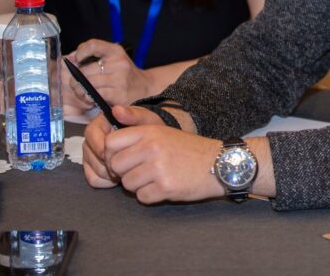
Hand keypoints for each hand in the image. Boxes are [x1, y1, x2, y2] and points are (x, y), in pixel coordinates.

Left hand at [68, 39, 153, 106]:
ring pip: (89, 84)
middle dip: (76, 79)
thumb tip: (69, 59)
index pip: (93, 45)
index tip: (77, 60)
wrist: (144, 87)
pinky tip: (90, 98)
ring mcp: (120, 79)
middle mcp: (119, 63)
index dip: (81, 52)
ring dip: (80, 90)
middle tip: (74, 84)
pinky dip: (88, 97)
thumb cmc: (123, 73)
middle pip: (86, 70)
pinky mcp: (119, 95)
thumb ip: (91, 56)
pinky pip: (96, 95)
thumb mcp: (112, 58)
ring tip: (81, 92)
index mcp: (116, 51)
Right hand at [83, 104, 153, 187]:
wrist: (154, 147)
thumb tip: (116, 110)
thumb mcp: (146, 120)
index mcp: (102, 123)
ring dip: (107, 174)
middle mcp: (93, 139)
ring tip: (125, 172)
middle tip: (123, 167)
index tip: (114, 155)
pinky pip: (93, 179)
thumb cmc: (149, 130)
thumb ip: (134, 114)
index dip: (100, 146)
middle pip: (89, 153)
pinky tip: (119, 179)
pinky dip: (105, 181)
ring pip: (91, 168)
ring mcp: (91, 154)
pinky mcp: (94, 168)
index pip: (91, 133)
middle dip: (105, 163)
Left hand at [84, 105, 224, 203]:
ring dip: (138, 185)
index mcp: (150, 131)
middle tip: (140, 172)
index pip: (110, 143)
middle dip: (124, 172)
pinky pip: (142, 197)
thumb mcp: (164, 132)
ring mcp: (158, 168)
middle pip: (115, 165)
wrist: (220, 163)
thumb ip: (137, 132)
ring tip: (156, 178)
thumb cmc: (190, 149)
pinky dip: (151, 196)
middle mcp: (152, 147)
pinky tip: (164, 187)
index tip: (123, 159)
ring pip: (127, 184)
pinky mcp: (165, 187)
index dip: (112, 154)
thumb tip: (109, 135)